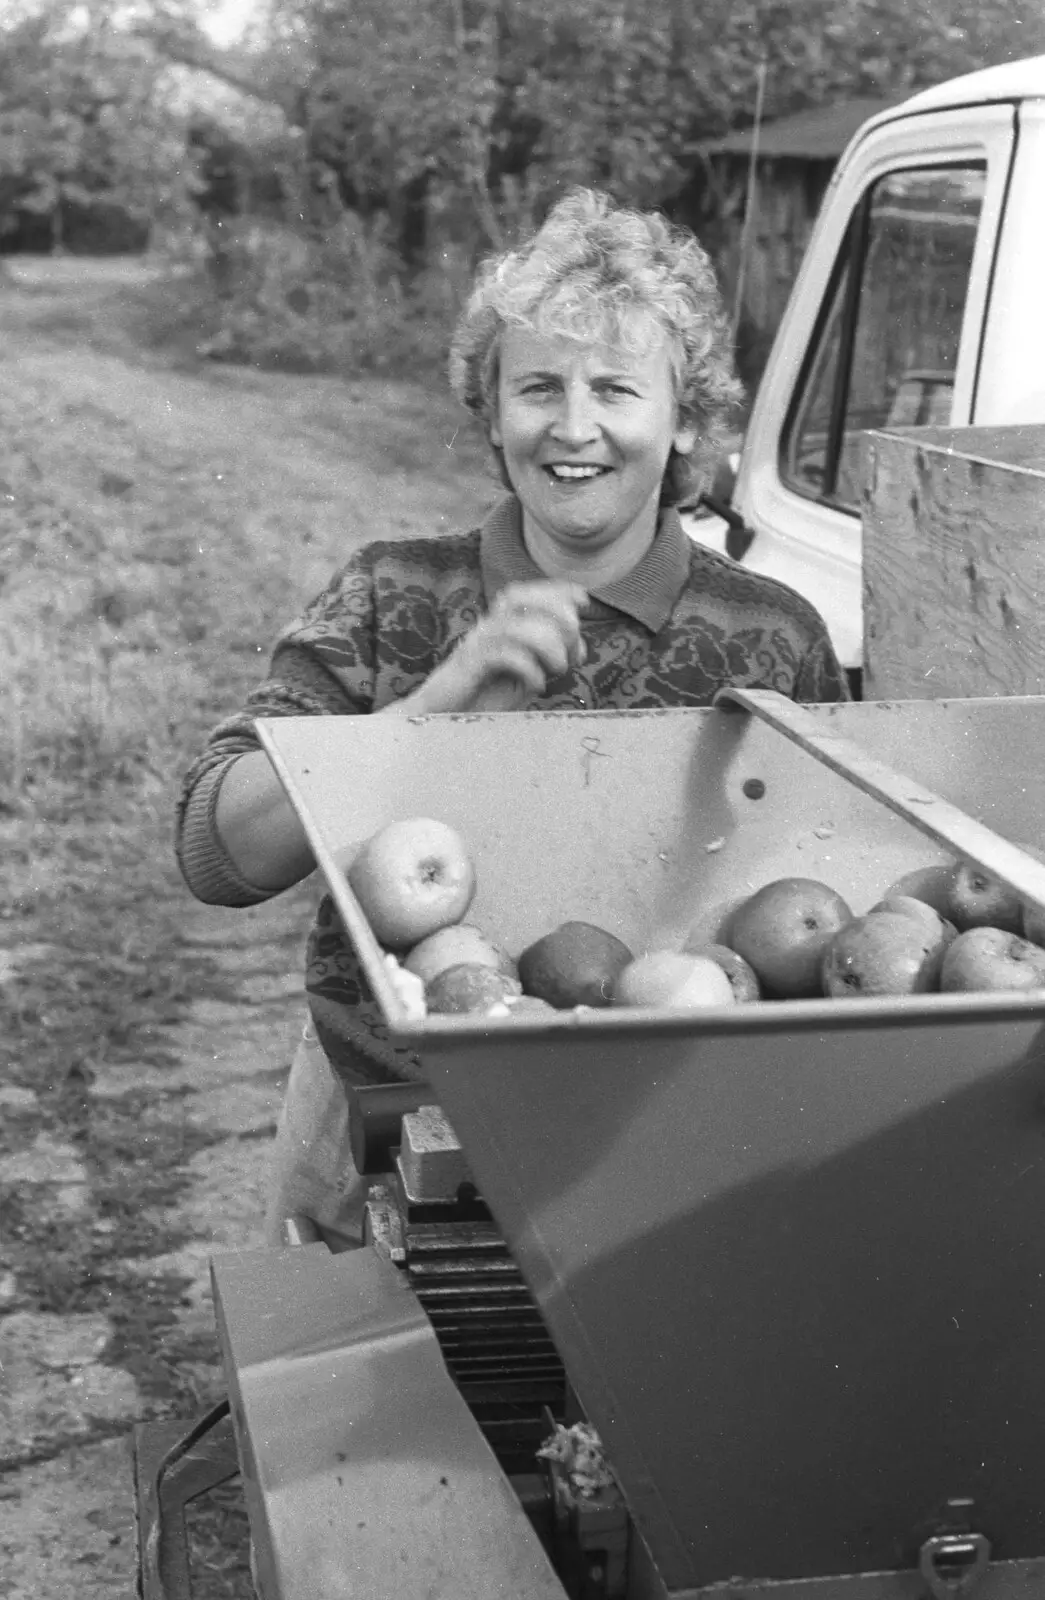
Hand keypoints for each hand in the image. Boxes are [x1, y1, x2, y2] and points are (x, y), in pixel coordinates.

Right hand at [405, 581, 587, 713]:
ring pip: (517, 625)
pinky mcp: (469, 665)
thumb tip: (579, 647)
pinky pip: (504, 654)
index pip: (527, 593)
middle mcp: (487, 627)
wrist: (444, 720)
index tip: (584, 600)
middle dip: (559, 619)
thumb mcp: (527, 676)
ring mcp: (476, 644)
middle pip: (522, 598)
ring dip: (549, 645)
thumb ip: (550, 658)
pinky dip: (530, 668)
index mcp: (500, 625)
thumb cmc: (486, 698)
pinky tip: (538, 684)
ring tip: (557, 669)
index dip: (556, 590)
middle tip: (573, 652)